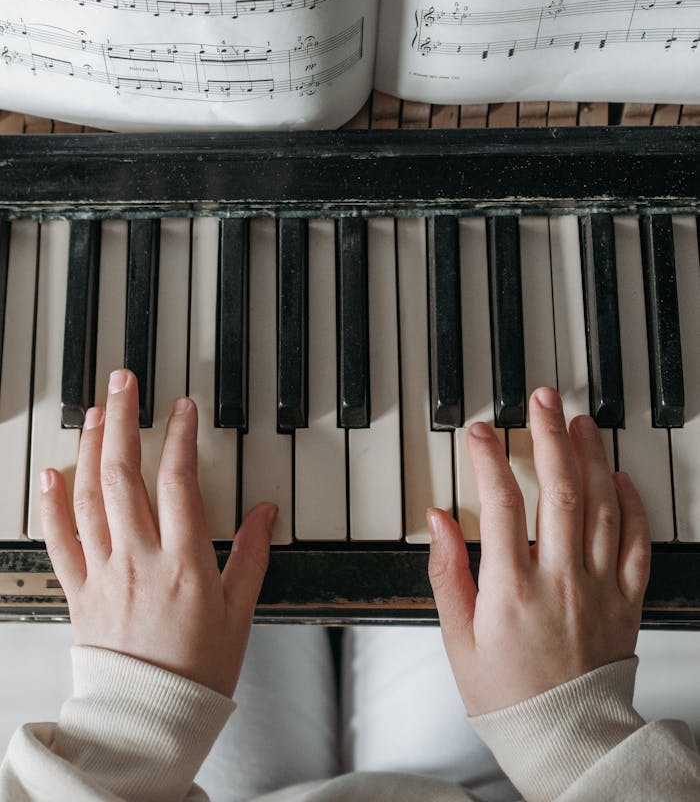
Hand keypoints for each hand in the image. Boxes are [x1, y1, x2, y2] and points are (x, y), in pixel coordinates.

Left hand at [40, 368, 276, 697]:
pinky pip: (59, 541)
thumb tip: (267, 513)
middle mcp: (138, 560)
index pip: (178, 481)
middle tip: (123, 382)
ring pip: (89, 497)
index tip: (182, 406)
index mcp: (183, 563)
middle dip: (122, 420)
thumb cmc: (196, 671)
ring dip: (89, 448)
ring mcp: (103, 573)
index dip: (180, 436)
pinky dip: (52, 505)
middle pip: (123, 475)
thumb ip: (252, 555)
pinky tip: (52, 473)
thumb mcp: (239, 611)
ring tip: (94, 412)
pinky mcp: (79, 591)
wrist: (147, 720)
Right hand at [427, 387, 650, 715]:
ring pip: (602, 506)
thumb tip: (439, 519)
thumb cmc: (506, 693)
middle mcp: (560, 580)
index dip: (490, 460)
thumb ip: (446, 572)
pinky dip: (632, 504)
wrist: (564, 737)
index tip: (481, 431)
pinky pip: (638, 542)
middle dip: (549, 436)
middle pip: (560, 491)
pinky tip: (620, 476)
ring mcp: (599, 587)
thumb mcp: (458, 638)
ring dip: (591, 457)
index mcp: (512, 590)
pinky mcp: (627, 599)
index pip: (501, 505)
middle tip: (541, 398)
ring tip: (579, 422)